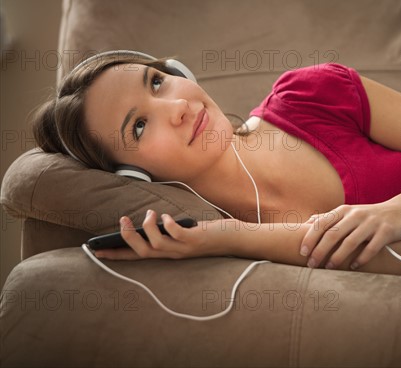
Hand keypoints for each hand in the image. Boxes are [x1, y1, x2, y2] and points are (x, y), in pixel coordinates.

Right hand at [93, 210, 210, 259]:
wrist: (233, 240)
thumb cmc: (207, 234)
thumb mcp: (183, 232)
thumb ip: (167, 230)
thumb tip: (149, 220)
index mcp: (167, 252)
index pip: (136, 256)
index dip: (116, 255)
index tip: (96, 250)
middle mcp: (173, 254)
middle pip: (142, 253)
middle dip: (127, 239)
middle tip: (122, 221)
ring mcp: (184, 249)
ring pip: (156, 246)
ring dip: (148, 228)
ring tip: (150, 213)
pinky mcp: (195, 241)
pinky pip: (177, 235)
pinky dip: (168, 226)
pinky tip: (167, 217)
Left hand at [300, 202, 400, 269]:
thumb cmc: (369, 216)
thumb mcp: (349, 212)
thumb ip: (329, 218)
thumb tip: (308, 222)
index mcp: (344, 211)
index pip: (322, 223)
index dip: (310, 237)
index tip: (302, 252)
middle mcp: (356, 215)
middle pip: (333, 233)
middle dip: (320, 250)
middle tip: (311, 265)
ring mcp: (372, 223)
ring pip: (350, 242)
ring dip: (338, 257)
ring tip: (329, 268)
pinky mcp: (386, 232)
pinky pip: (371, 248)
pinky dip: (361, 259)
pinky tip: (354, 267)